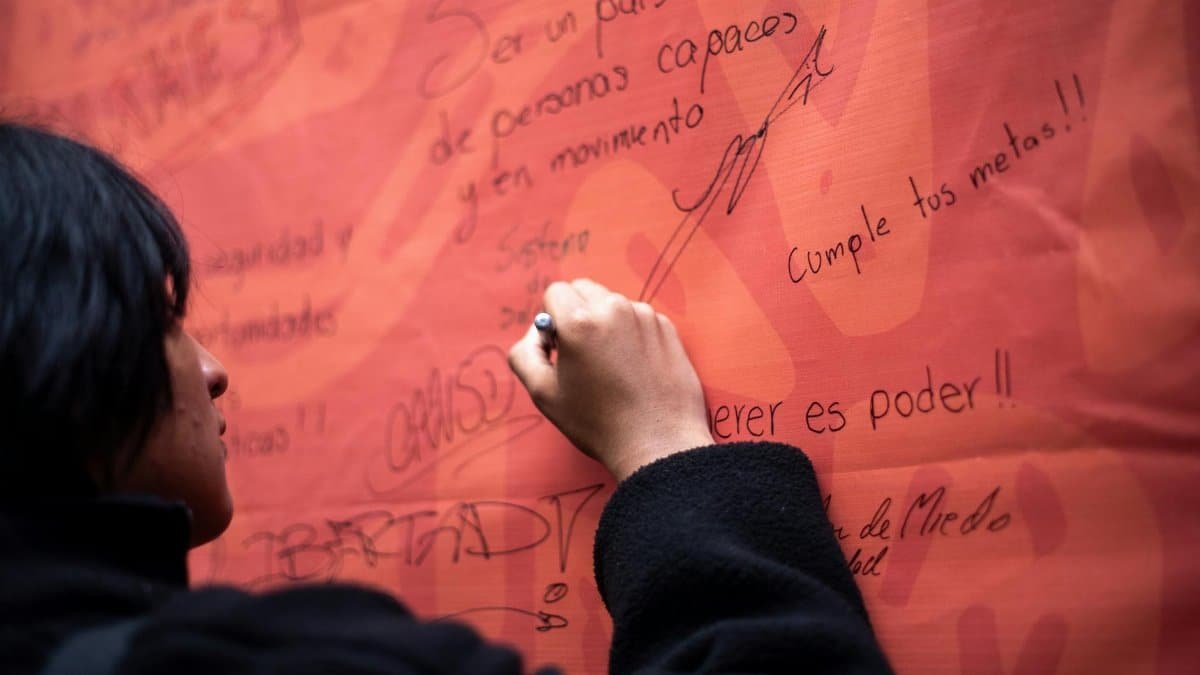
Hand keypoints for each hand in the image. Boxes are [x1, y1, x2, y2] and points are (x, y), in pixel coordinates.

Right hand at [508, 279, 712, 480]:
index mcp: (579, 321)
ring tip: (611, 367)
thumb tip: (537, 332)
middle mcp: (613, 308)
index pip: (555, 292)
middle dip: (576, 313)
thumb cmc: (597, 422)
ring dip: (605, 323)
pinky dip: (631, 333)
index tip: (560, 349)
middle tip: (582, 355)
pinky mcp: (667, 328)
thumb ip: (524, 353)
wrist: (658, 443)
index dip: (551, 320)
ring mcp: (645, 316)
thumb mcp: (542, 393)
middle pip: (584, 289)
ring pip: (612, 303)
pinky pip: (638, 317)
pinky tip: (634, 369)